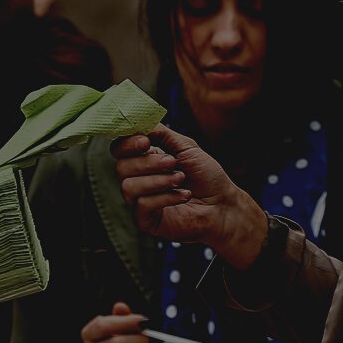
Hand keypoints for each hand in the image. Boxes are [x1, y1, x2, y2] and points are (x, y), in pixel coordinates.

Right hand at [112, 125, 265, 265]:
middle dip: (147, 162)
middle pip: (121, 167)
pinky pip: (142, 205)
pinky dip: (165, 197)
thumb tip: (141, 122)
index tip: (145, 142)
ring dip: (158, 180)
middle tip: (172, 162)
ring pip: (129, 187)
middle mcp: (137, 180)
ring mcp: (139, 201)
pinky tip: (184, 195)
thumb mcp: (185, 147)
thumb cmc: (206, 176)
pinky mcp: (145, 220)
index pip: (119, 149)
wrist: (223, 204)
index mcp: (143, 160)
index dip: (127, 144)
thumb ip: (162, 133)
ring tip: (181, 178)